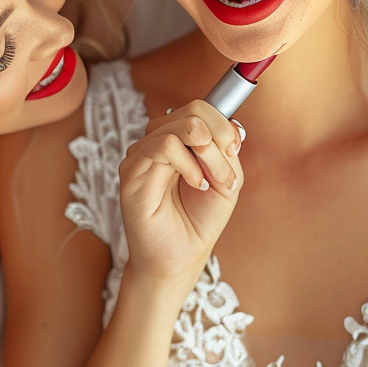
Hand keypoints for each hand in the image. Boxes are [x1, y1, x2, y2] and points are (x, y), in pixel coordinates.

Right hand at [119, 100, 243, 296]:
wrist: (180, 258)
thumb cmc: (200, 221)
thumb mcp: (226, 180)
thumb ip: (226, 151)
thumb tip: (231, 125)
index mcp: (181, 141)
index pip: (199, 108)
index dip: (222, 121)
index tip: (235, 146)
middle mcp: (159, 142)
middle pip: (192, 110)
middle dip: (219, 135)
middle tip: (226, 168)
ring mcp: (143, 154)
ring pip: (179, 125)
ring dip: (207, 153)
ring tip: (211, 182)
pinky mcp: (132, 171)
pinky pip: (163, 146)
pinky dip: (188, 163)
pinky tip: (196, 184)